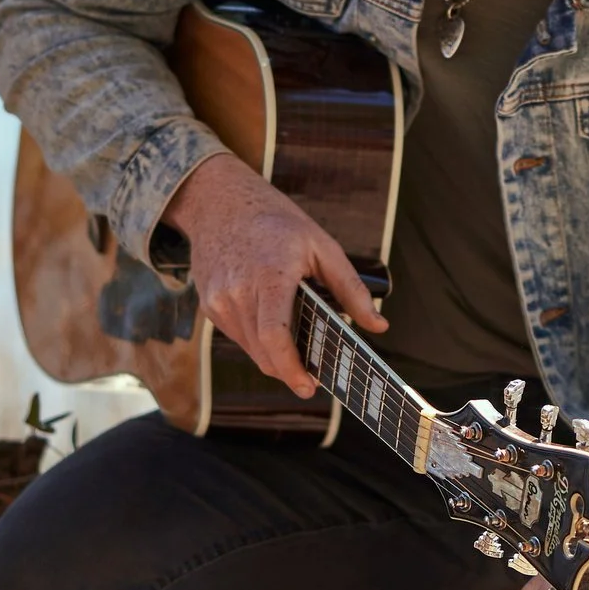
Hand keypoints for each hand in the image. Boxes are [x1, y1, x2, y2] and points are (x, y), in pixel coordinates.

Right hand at [163, 147, 385, 396]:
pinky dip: (259, 342)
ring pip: (251, 350)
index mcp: (269, 275)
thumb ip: (351, 290)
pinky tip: (274, 327)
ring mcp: (218, 301)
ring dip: (275, 358)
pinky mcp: (209, 307)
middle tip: (313, 378)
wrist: (219, 202)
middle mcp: (236, 292)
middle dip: (290, 371)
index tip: (310, 386)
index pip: (275, 335)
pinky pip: (239, 337)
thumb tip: (379, 326)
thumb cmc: (275, 222)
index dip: (291, 368)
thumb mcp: (321, 246)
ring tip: (298, 351)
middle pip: (264, 352)